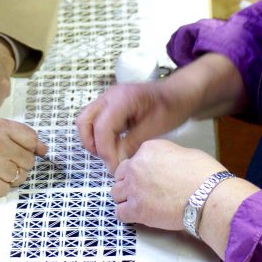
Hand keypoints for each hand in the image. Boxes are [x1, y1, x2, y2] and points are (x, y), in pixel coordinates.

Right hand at [0, 117, 47, 197]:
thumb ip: (14, 136)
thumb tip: (43, 149)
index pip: (31, 138)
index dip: (33, 149)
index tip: (29, 153)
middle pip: (27, 161)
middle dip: (18, 166)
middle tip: (1, 164)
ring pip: (19, 177)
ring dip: (8, 179)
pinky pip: (5, 190)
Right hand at [75, 80, 192, 171]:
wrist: (177, 94)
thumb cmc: (170, 108)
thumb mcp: (154, 129)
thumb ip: (131, 144)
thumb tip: (114, 161)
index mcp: (121, 99)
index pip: (102, 128)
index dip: (105, 151)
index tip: (114, 167)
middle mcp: (109, 97)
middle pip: (84, 121)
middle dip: (92, 144)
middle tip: (109, 160)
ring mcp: (107, 100)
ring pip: (86, 121)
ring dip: (93, 140)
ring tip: (110, 154)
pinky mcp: (108, 106)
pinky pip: (94, 121)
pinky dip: (98, 136)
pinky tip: (114, 146)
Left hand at [111, 139, 224, 230]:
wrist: (207, 195)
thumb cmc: (203, 175)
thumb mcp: (183, 153)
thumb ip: (165, 158)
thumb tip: (164, 166)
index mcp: (148, 149)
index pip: (133, 160)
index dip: (140, 171)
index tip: (147, 179)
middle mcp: (136, 166)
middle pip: (120, 175)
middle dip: (128, 183)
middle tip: (140, 191)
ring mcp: (134, 188)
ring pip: (116, 193)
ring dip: (125, 198)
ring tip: (138, 204)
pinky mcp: (136, 209)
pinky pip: (120, 213)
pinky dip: (126, 215)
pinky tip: (135, 216)